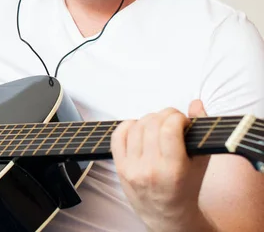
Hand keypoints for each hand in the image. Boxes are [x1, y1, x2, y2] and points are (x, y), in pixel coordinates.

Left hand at [111, 100, 210, 230]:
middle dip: (164, 115)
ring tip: (158, 125)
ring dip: (148, 119)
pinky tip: (139, 127)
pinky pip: (117, 136)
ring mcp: (131, 168)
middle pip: (151, 125)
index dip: (176, 117)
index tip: (183, 120)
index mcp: (173, 171)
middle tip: (173, 119)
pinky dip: (128, 125)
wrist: (166, 214)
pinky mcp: (119, 167)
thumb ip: (201, 131)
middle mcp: (149, 169)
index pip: (168, 130)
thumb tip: (196, 104)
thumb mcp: (201, 162)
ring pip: (135, 127)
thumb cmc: (187, 188)